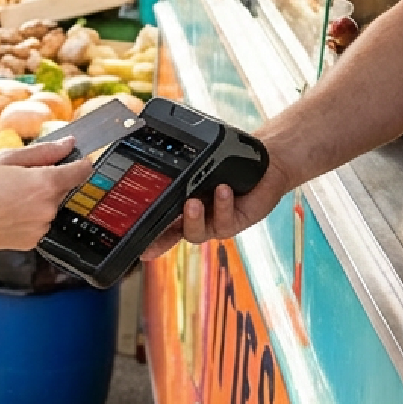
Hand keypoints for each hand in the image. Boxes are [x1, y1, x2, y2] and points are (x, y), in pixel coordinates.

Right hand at [0, 139, 93, 251]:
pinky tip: (6, 211)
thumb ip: (44, 151)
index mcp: (45, 183)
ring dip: (37, 200)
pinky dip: (28, 216)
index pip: (81, 172)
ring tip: (7, 196)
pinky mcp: (32, 241)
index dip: (80, 163)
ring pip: (49, 206)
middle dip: (48, 181)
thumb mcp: (7, 158)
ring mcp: (41, 227)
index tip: (76, 160)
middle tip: (18, 177)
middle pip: (62, 189)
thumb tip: (69, 144)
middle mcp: (48, 208)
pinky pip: (38, 223)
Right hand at [141, 153, 299, 259]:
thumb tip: (157, 155)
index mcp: (182, 206)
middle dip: (164, 235)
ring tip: (194, 202)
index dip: (148, 237)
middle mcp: (196, 219)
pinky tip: (224, 190)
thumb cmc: (231, 165)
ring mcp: (214, 223)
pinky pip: (224, 222)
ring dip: (194, 219)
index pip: (160, 224)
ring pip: (197, 233)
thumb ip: (184, 170)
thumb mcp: (202, 166)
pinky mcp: (235, 224)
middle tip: (161, 218)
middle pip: (173, 234)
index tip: (138, 248)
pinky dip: (222, 205)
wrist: (264, 165)